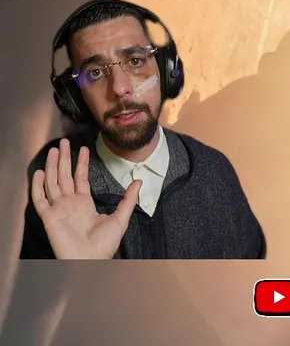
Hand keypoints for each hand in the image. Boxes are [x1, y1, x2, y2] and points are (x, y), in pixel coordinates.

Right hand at [30, 139, 139, 259]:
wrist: (91, 260)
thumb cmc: (104, 245)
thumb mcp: (121, 218)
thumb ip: (129, 199)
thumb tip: (139, 181)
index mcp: (85, 203)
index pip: (80, 178)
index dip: (81, 163)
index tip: (83, 149)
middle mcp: (70, 204)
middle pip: (64, 176)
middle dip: (64, 159)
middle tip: (63, 142)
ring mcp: (59, 209)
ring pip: (52, 183)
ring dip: (52, 166)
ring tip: (54, 150)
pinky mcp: (49, 217)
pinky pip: (40, 199)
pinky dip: (38, 186)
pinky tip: (40, 173)